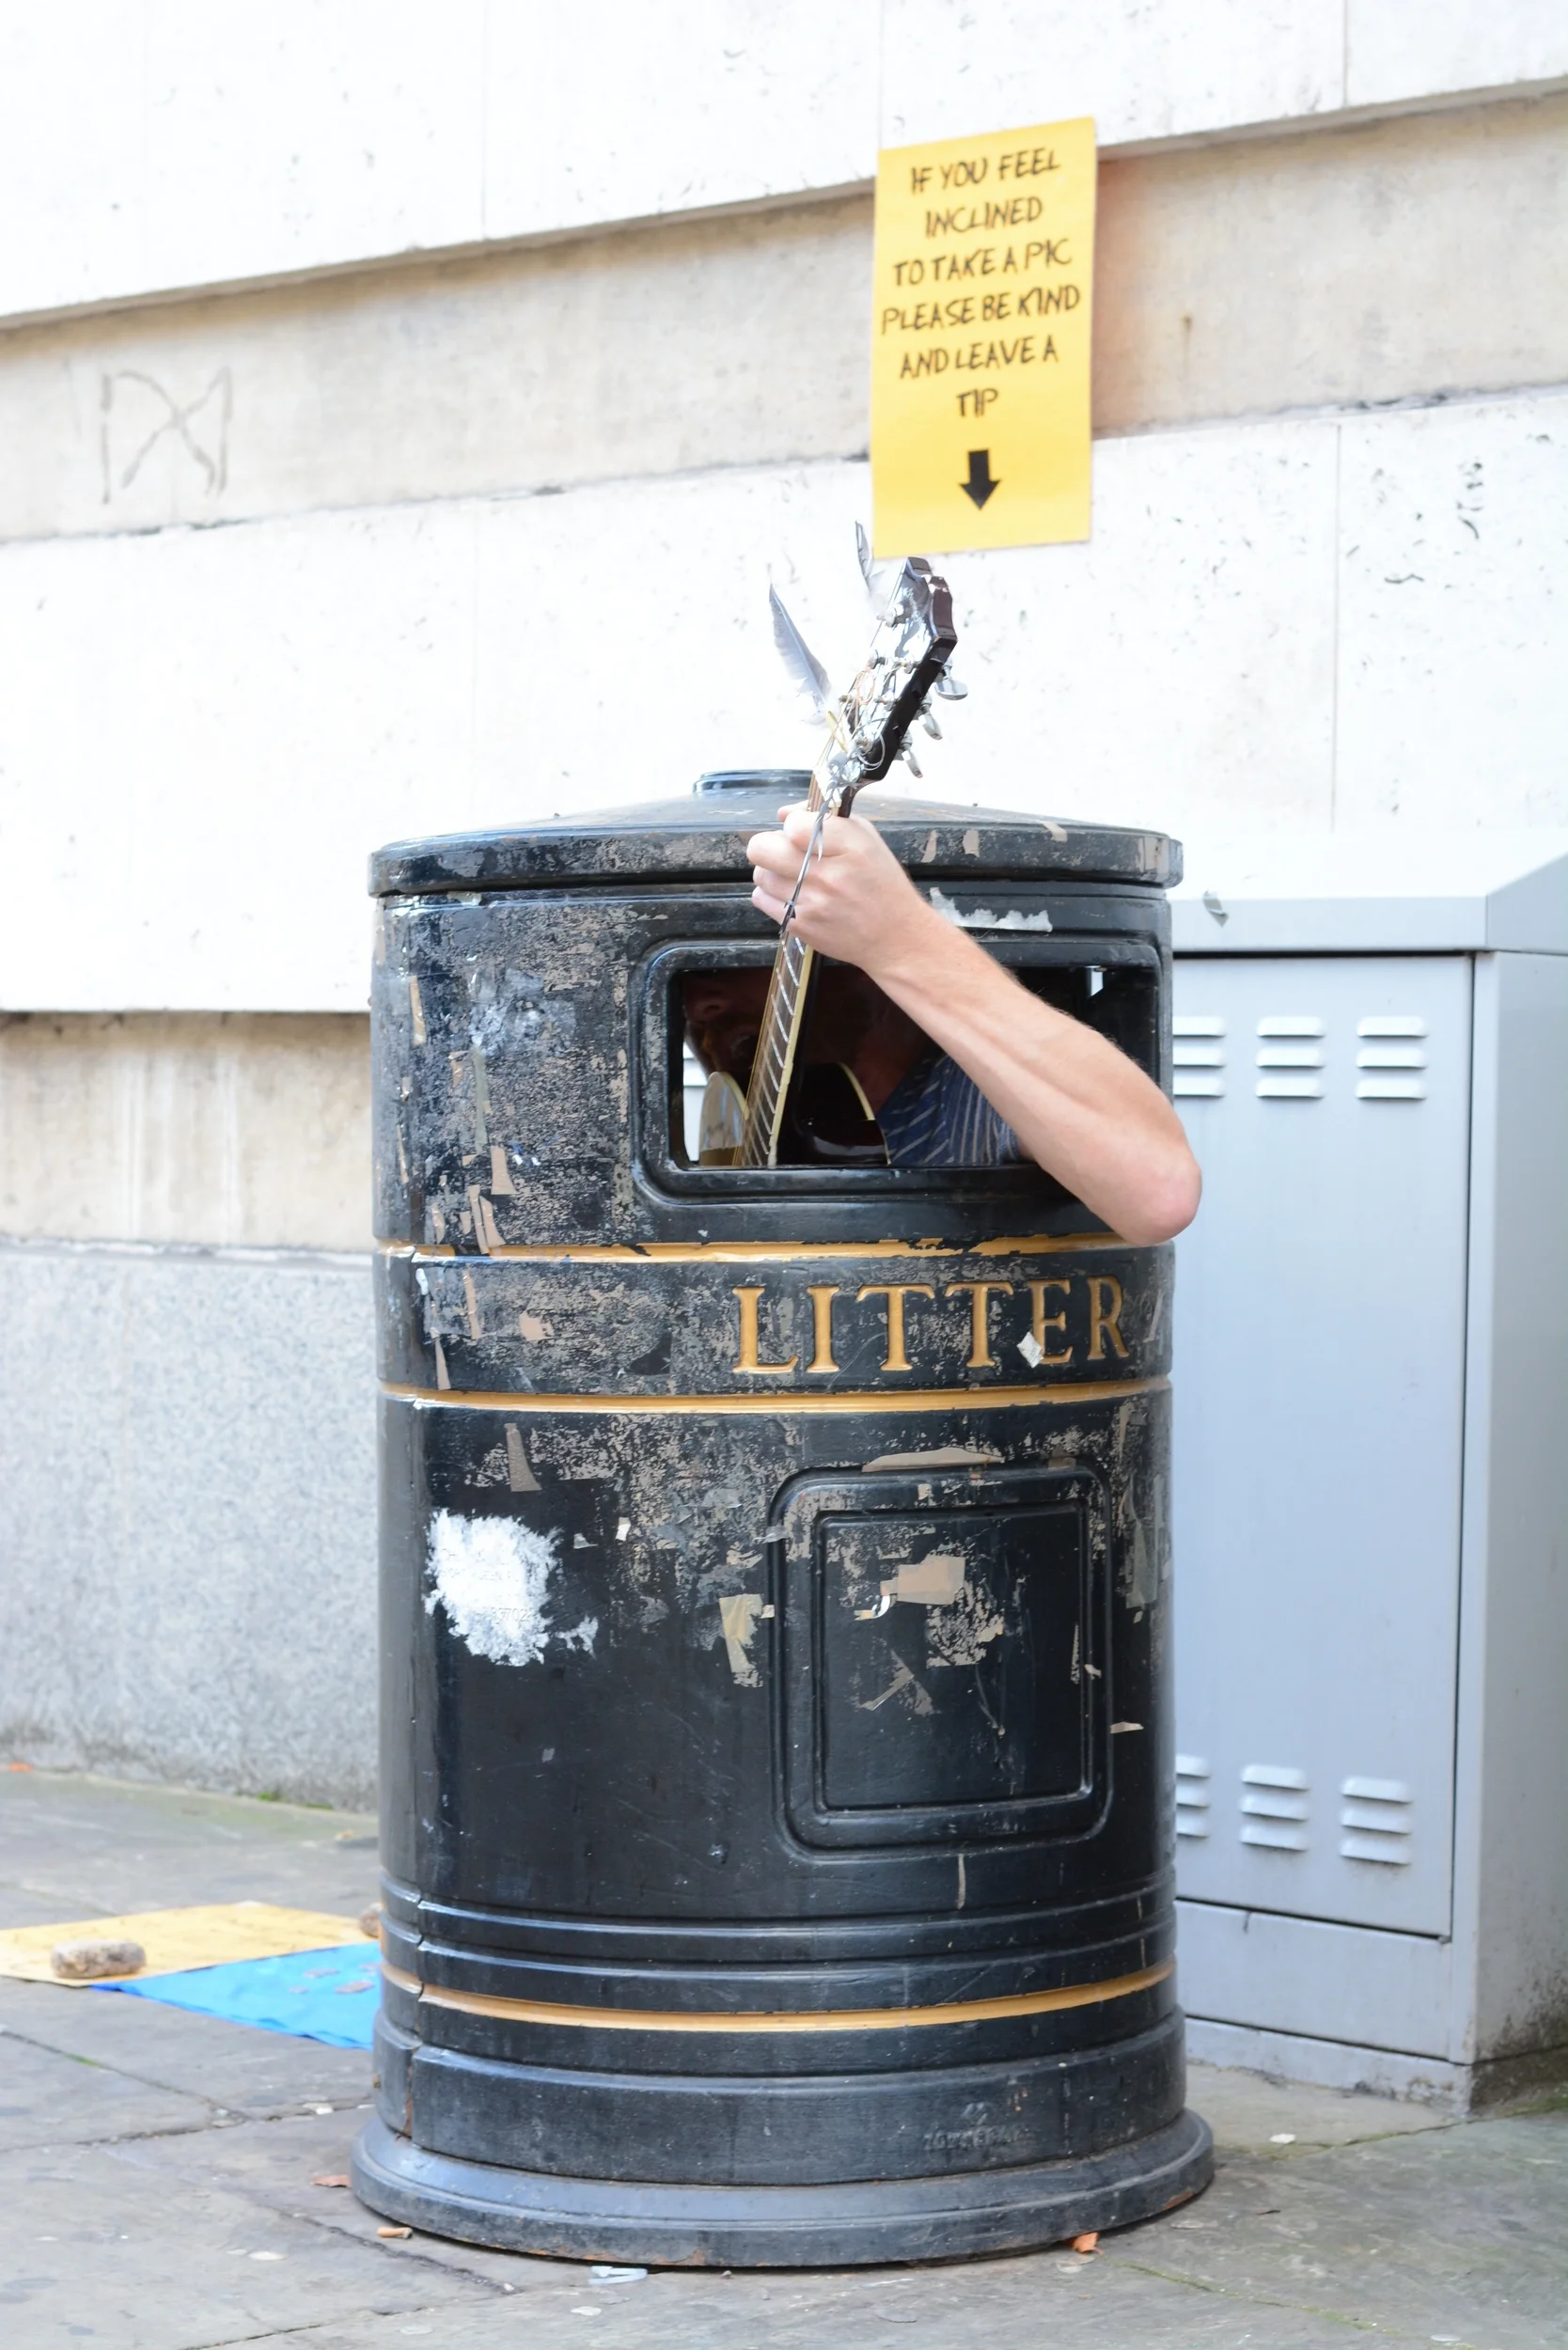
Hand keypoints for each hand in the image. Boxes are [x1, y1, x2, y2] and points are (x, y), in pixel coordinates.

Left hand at [747, 803, 938, 981]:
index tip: (803, 833)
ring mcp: (811, 904)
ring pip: (761, 874)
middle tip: (785, 851)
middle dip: (770, 844)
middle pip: (762, 849)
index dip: (793, 824)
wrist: (894, 936)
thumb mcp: (866, 839)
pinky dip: (773, 895)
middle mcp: (828, 875)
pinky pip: (762, 900)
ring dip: (772, 871)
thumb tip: (783, 814)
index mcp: (850, 846)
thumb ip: (826, 819)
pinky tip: (794, 895)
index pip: (793, 824)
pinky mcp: (799, 926)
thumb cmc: (880, 883)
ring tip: (794, 876)